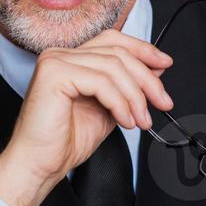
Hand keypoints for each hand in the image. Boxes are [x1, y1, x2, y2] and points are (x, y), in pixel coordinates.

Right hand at [0, 30, 173, 205]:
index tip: (165, 64)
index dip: (142, 49)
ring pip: (113, 66)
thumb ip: (127, 87)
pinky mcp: (54, 75)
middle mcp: (60, 55)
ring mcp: (55, 61)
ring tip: (141, 121)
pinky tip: (125, 121)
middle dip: (147, 79)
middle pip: (117, 52)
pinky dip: (120, 103)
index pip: (113, 40)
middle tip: (163, 102)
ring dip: (135, 96)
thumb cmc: (66, 142)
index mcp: (71, 59)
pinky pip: (101, 81)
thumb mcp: (109, 109)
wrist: (40, 165)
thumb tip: (156, 68)